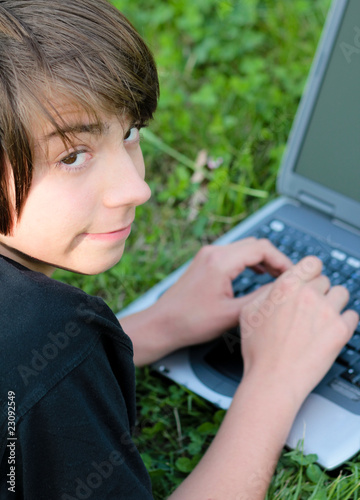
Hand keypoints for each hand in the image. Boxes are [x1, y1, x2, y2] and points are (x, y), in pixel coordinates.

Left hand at [153, 238, 291, 350]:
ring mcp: (208, 255)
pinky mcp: (205, 261)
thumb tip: (282, 289)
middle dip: (275, 258)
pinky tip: (258, 274)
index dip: (282, 260)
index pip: (262, 248)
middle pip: (255, 244)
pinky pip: (234, 254)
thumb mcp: (232, 314)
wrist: (163, 323)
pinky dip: (249, 261)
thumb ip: (260, 299)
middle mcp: (214, 252)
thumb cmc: (191, 321)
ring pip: (245, 248)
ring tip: (277, 277)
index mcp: (221, 261)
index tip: (293, 274)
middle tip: (288, 277)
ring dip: (263, 259)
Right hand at [239, 255, 358, 407]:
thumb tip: (279, 286)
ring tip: (323, 318)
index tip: (311, 279)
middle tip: (310, 308)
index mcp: (286, 286)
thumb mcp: (249, 312)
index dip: (311, 272)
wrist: (273, 380)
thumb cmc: (259, 350)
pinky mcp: (341, 330)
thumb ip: (267, 292)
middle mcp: (308, 294)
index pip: (311, 263)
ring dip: (334, 303)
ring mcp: (327, 311)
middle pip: (326, 280)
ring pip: (342, 293)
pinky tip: (331, 331)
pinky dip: (344, 322)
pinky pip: (352, 315)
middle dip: (319, 291)